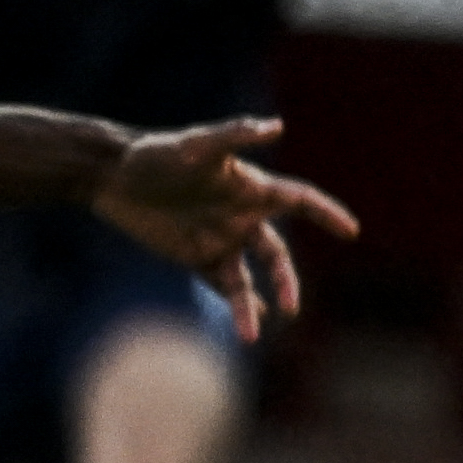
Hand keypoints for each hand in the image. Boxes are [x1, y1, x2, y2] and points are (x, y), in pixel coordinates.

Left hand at [93, 114, 359, 339]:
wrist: (113, 176)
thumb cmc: (156, 154)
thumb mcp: (195, 145)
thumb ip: (234, 135)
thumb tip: (277, 126)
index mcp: (251, 189)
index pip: (300, 202)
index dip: (326, 215)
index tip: (350, 232)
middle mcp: (242, 217)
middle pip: (276, 255)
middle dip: (287, 281)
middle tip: (291, 307)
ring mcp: (219, 239)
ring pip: (248, 279)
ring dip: (253, 306)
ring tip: (252, 336)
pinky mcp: (194, 256)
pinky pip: (221, 285)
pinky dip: (237, 306)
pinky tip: (249, 329)